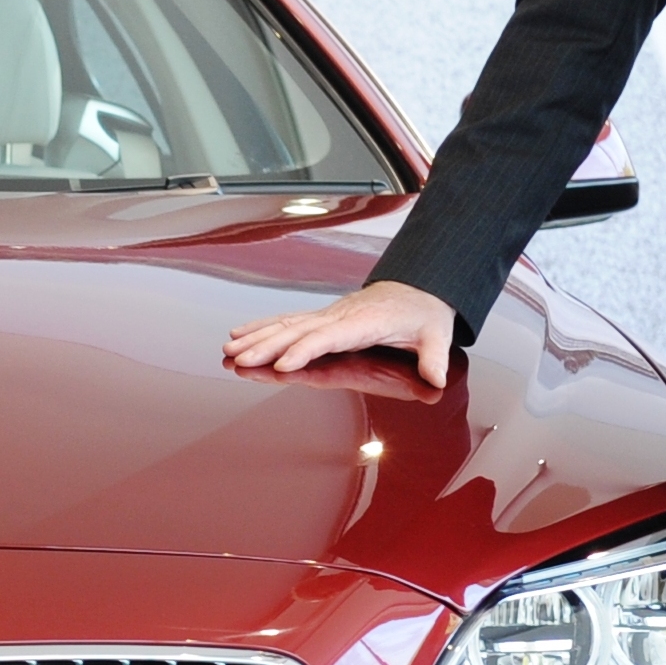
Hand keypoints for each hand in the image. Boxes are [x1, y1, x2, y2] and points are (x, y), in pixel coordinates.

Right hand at [225, 280, 459, 389]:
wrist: (419, 286)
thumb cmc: (424, 312)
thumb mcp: (437, 333)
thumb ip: (434, 357)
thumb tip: (437, 378)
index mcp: (364, 321)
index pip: (329, 336)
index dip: (304, 350)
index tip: (282, 365)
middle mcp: (339, 316)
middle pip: (297, 331)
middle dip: (266, 346)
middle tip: (239, 360)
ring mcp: (328, 315)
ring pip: (286, 325)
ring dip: (256, 337)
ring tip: (228, 349)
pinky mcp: (322, 318)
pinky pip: (288, 322)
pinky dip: (262, 327)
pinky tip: (240, 333)